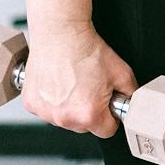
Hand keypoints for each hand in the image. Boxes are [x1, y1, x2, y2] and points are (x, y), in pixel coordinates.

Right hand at [19, 22, 138, 140]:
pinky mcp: (32, 103)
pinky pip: (47, 109)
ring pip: (64, 118)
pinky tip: (58, 82)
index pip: (106, 131)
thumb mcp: (122, 72)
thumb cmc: (86, 50)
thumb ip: (131, 94)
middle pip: (84, 126)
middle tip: (90, 87)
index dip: (110, 117)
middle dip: (89, 111)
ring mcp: (46, 112)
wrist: (61, 34)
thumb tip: (133, 104)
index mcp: (88, 114)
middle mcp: (65, 118)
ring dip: (69, 107)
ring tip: (73, 82)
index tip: (108, 105)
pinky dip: (52, 100)